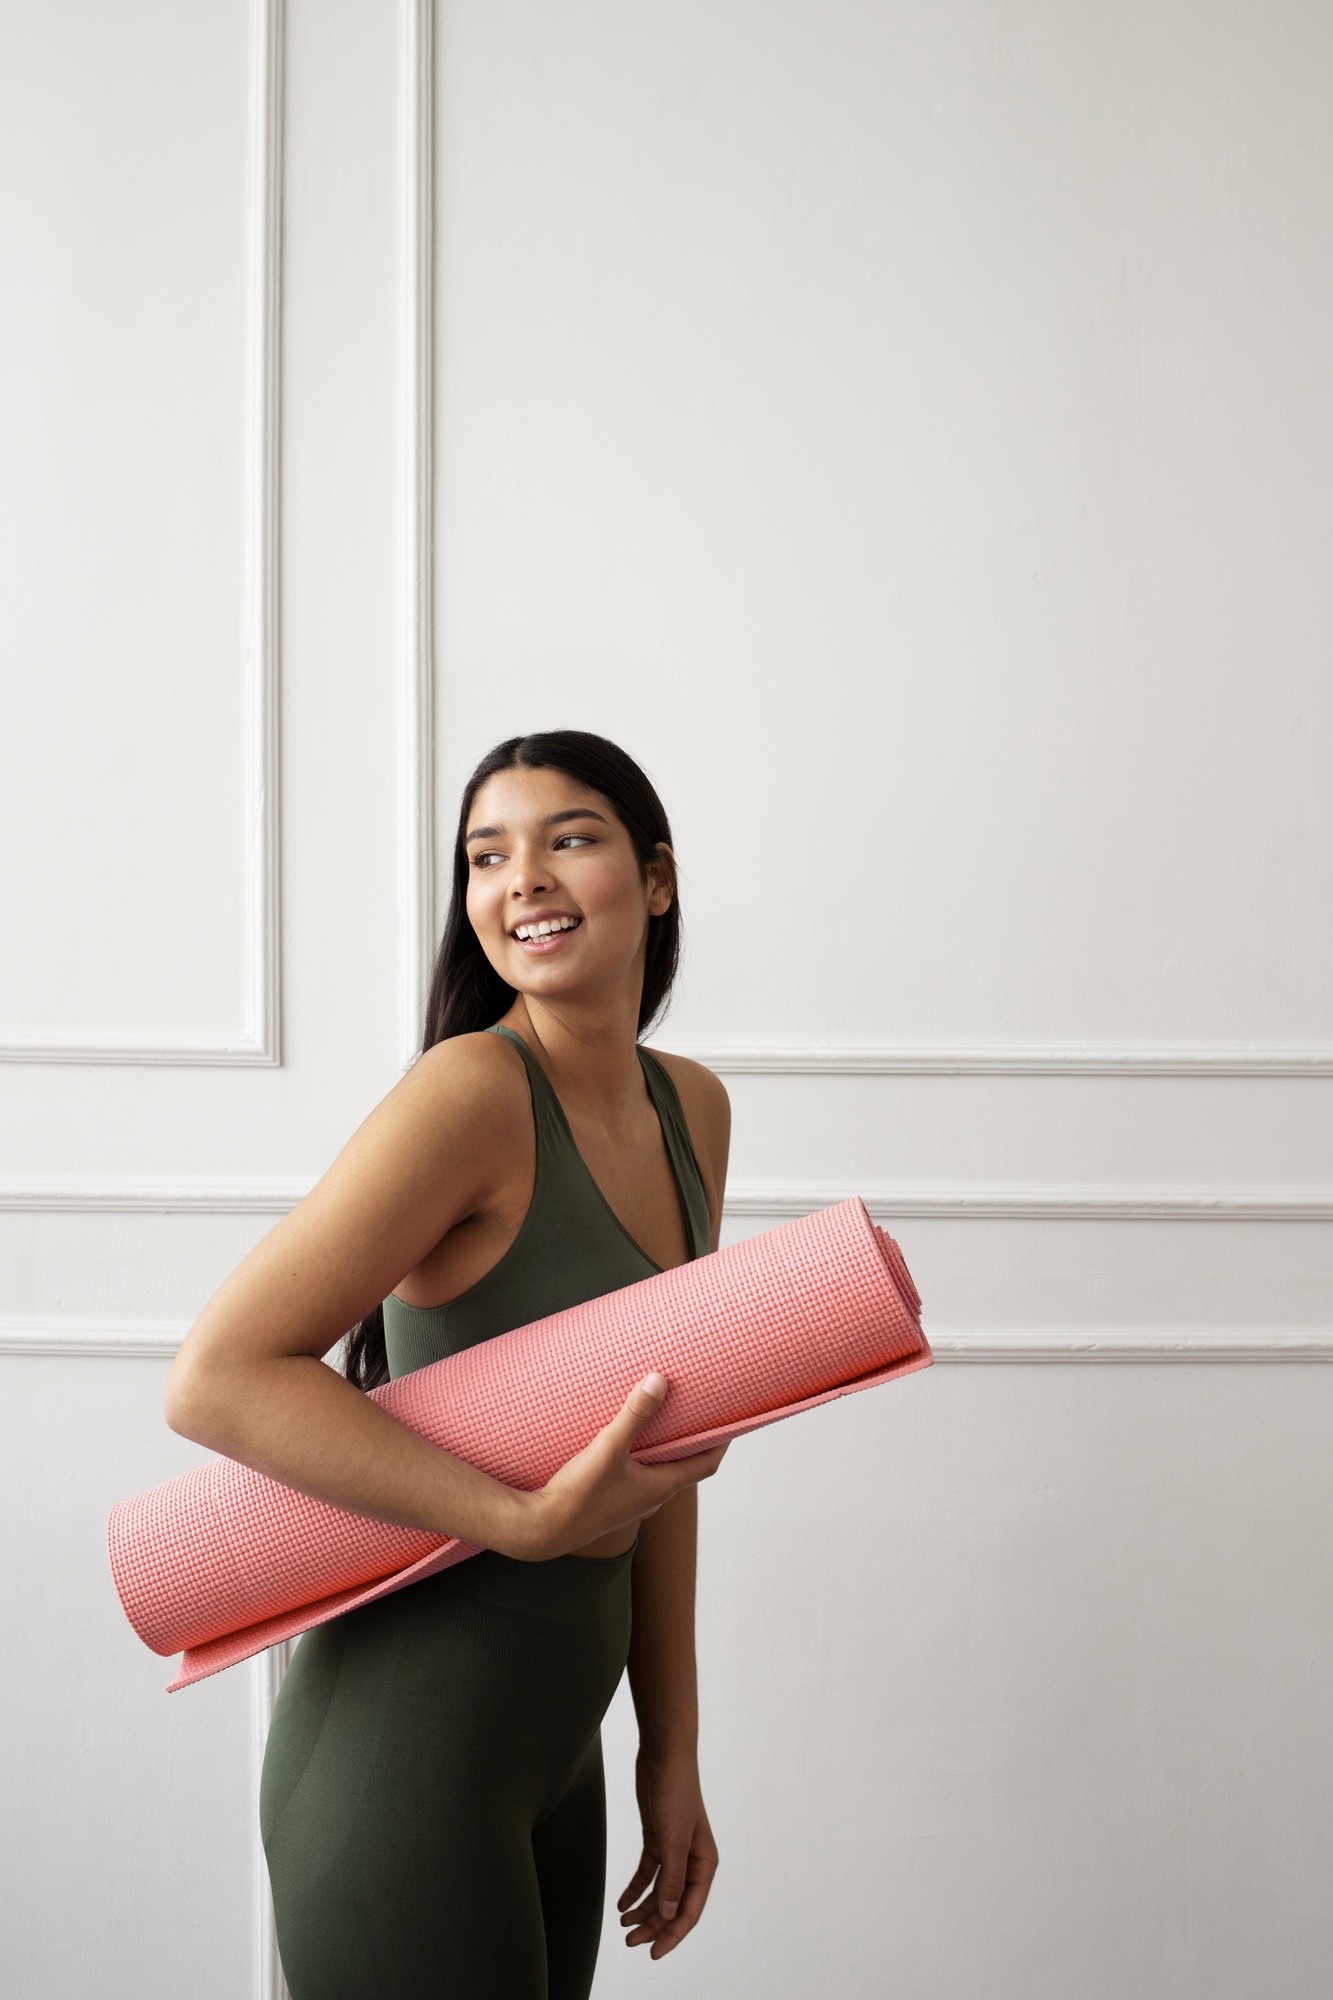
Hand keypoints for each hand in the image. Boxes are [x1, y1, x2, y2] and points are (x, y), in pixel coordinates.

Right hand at [509, 1372, 729, 1562]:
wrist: (541, 1529)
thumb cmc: (577, 1495)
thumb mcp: (607, 1449)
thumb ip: (634, 1415)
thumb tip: (659, 1380)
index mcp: (660, 1487)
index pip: (706, 1464)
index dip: (722, 1441)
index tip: (733, 1418)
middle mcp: (651, 1498)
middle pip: (685, 1465)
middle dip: (694, 1439)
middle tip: (698, 1409)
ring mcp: (631, 1502)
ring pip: (660, 1470)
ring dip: (666, 1447)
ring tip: (664, 1418)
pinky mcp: (611, 1501)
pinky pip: (638, 1474)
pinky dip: (643, 1455)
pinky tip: (626, 1441)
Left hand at [618, 1747, 719, 1957]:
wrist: (665, 1757)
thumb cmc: (676, 1793)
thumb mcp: (673, 1840)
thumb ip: (672, 1878)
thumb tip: (669, 1914)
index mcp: (704, 1864)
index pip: (689, 1910)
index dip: (672, 1935)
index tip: (654, 1953)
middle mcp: (691, 1861)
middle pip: (673, 1904)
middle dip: (653, 1926)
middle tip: (630, 1941)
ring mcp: (674, 1851)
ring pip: (659, 1892)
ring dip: (643, 1910)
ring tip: (623, 1925)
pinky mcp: (657, 1840)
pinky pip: (648, 1873)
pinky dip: (636, 1889)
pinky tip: (623, 1903)